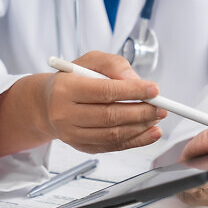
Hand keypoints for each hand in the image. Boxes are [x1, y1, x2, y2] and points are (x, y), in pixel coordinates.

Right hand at [43, 52, 164, 152]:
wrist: (47, 104)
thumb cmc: (71, 80)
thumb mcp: (89, 61)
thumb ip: (113, 65)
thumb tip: (134, 80)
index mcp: (65, 88)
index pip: (104, 91)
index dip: (132, 91)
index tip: (154, 90)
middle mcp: (64, 114)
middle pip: (110, 116)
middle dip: (141, 112)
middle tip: (160, 107)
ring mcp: (71, 134)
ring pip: (113, 134)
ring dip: (141, 127)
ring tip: (156, 118)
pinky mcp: (80, 146)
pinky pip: (112, 146)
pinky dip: (135, 141)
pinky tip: (149, 133)